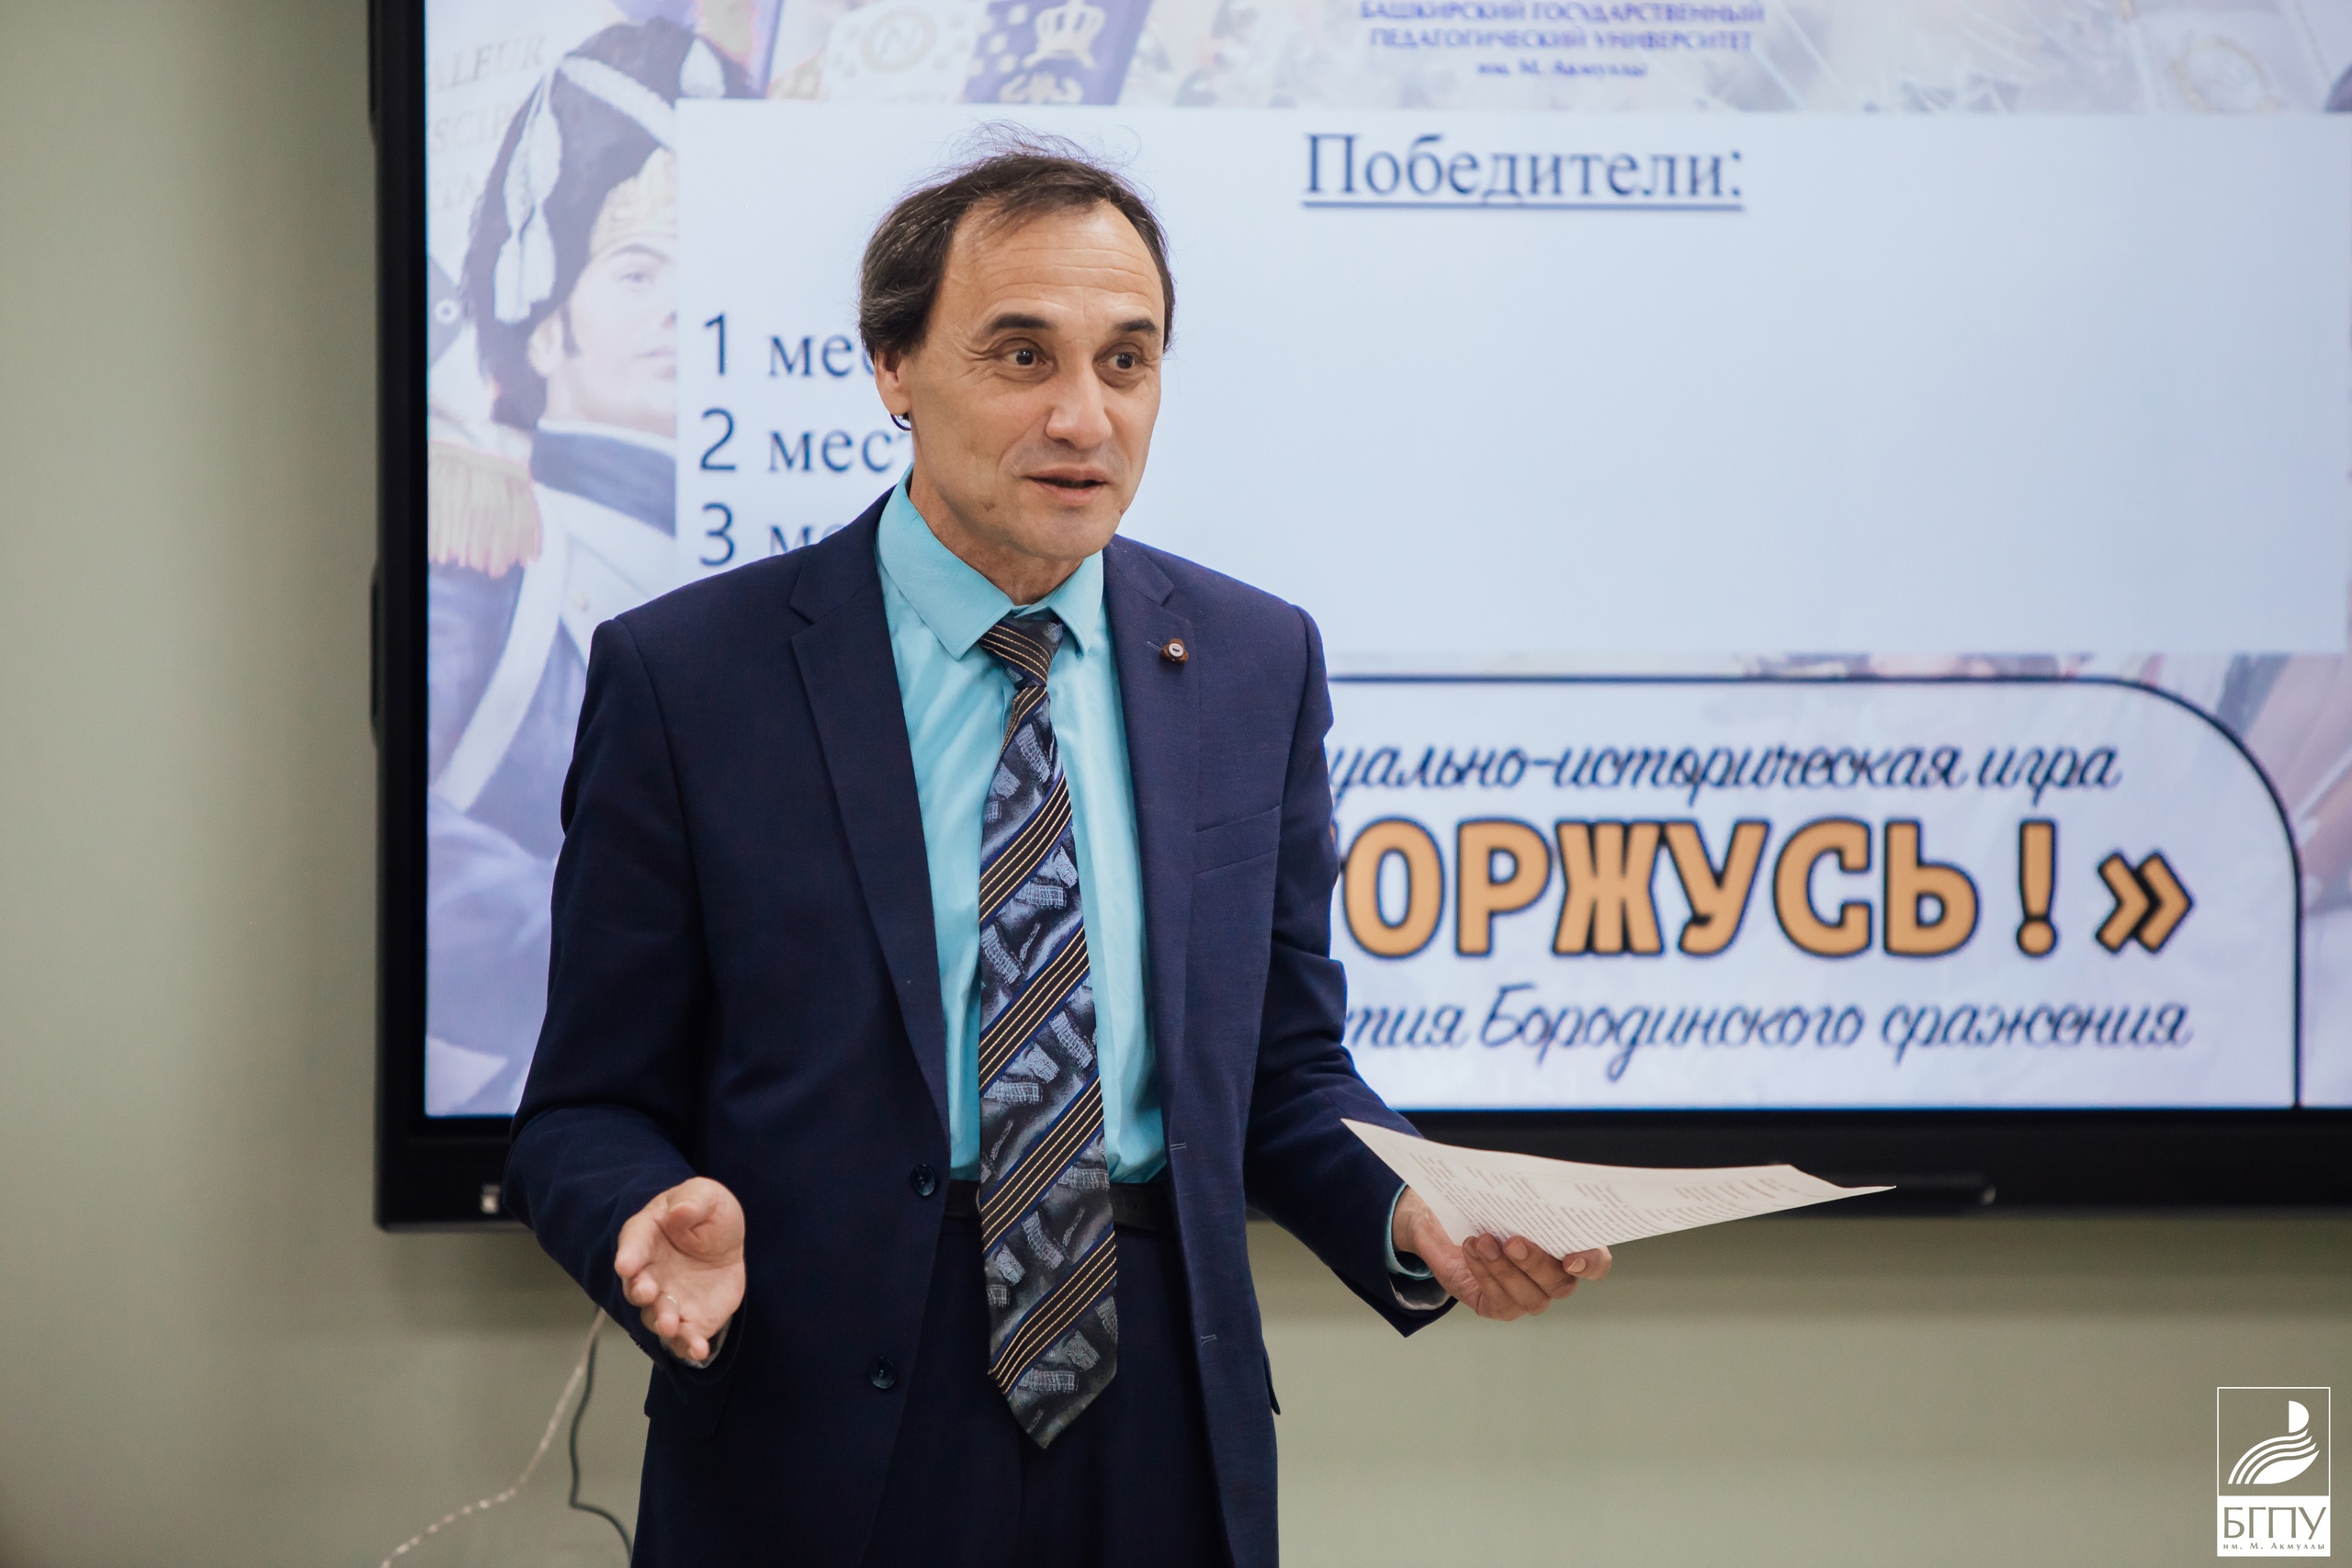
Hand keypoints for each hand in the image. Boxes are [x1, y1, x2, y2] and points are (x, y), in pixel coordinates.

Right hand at [615, 1177, 745, 1362]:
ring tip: (670, 1325)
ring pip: (655, 1316)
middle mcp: (649, 1272)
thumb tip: (679, 1210)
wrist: (726, 1244)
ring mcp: (666, 1299)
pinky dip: (688, 1346)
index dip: (628, 1256)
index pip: (633, 1245)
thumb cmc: (706, 1214)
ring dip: (661, 1322)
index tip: (625, 1265)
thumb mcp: (706, 1196)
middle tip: (647, 1293)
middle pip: (636, 1286)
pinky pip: (683, 1338)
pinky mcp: (688, 1320)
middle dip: (639, 1291)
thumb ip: (692, 1201)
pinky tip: (698, 1349)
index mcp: (647, 1236)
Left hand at [1391, 1186, 1609, 1320]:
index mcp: (1565, 1247)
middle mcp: (1553, 1277)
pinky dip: (1484, 1274)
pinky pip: (1499, 1301)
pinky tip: (1471, 1250)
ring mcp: (1528, 1296)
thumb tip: (1530, 1167)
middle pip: (1561, 1284)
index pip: (1596, 1264)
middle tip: (1513, 1241)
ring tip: (1483, 1242)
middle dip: (1536, 1263)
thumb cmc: (1482, 1207)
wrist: (1444, 1226)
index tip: (1571, 1259)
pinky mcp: (1500, 1307)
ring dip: (1504, 1270)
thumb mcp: (1502, 1193)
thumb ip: (1522, 1192)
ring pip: (1531, 1298)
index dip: (1591, 1264)